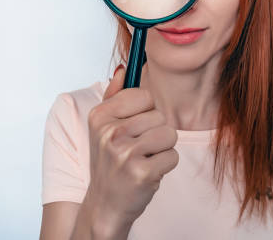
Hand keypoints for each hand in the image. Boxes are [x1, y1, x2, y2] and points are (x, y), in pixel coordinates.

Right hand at [85, 64, 178, 232]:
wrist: (105, 204)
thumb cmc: (109, 162)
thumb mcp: (103, 127)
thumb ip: (114, 96)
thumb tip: (124, 68)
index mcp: (100, 116)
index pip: (144, 95)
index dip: (145, 112)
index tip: (133, 128)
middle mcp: (110, 132)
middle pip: (159, 115)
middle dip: (155, 133)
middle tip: (137, 149)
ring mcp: (126, 153)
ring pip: (170, 134)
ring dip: (162, 149)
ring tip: (143, 160)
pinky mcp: (142, 172)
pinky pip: (173, 156)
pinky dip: (165, 166)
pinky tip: (147, 173)